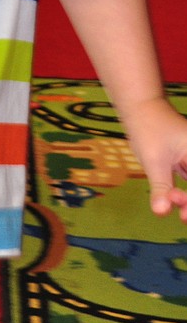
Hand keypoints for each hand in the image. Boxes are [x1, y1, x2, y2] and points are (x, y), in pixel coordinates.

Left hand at [122, 97, 186, 221]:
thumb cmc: (149, 128)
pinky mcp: (184, 164)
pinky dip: (182, 194)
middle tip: (182, 216)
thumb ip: (160, 188)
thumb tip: (161, 211)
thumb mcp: (154, 161)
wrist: (140, 107)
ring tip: (179, 210)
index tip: (184, 214)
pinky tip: (173, 199)